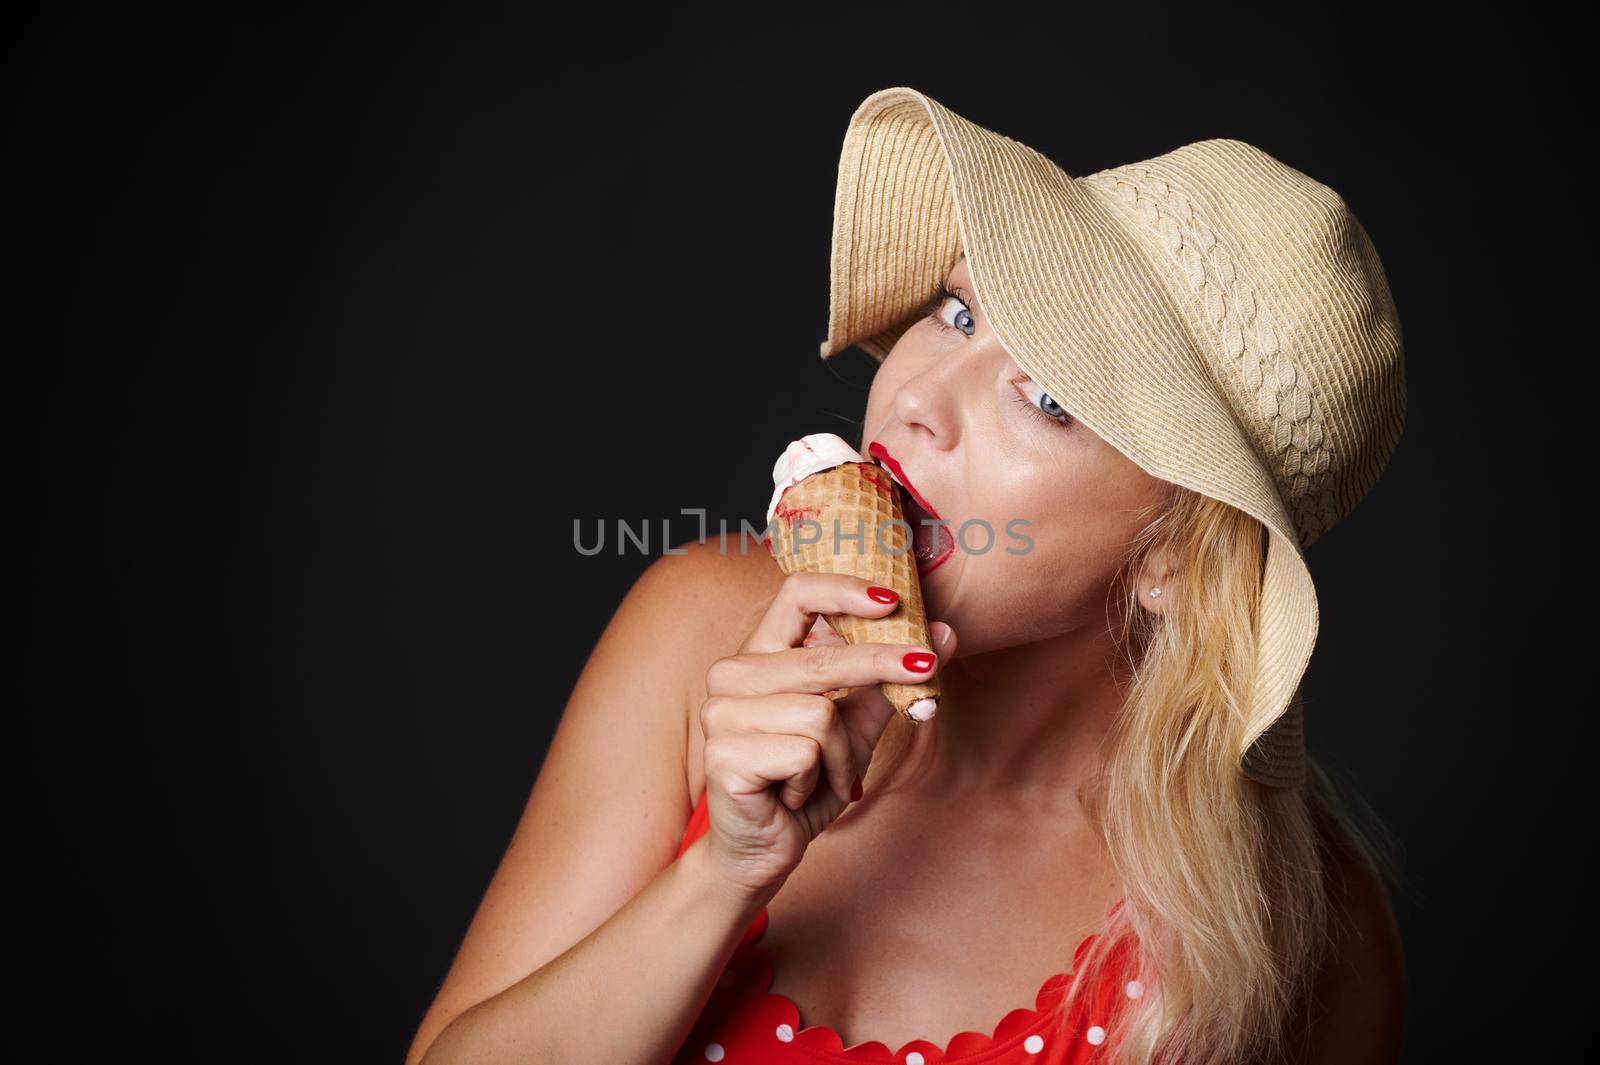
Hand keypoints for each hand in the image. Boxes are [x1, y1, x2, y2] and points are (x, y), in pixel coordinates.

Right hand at [696, 572, 953, 901]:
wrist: (764, 848)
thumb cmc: (807, 780)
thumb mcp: (856, 727)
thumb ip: (888, 681)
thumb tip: (944, 634)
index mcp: (760, 654)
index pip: (796, 594)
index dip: (845, 589)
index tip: (891, 601)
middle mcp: (731, 675)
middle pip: (823, 655)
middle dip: (882, 666)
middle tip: (927, 667)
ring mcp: (721, 714)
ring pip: (821, 713)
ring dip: (842, 754)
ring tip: (826, 776)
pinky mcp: (723, 755)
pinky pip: (804, 751)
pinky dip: (819, 778)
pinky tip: (796, 794)